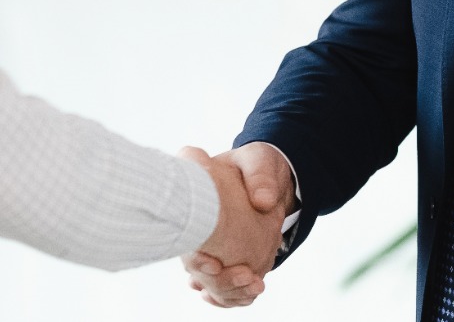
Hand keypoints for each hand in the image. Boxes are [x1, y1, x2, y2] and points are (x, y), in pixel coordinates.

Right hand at [179, 143, 295, 306]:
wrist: (265, 175)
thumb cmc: (255, 164)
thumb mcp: (258, 160)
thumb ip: (259, 176)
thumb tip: (263, 202)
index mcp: (195, 205)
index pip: (187, 241)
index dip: (196, 259)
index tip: (215, 266)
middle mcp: (197, 231)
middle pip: (197, 270)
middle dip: (220, 281)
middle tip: (248, 276)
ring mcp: (210, 248)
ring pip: (211, 283)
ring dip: (230, 291)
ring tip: (256, 286)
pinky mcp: (226, 258)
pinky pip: (224, 285)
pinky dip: (235, 294)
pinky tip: (250, 292)